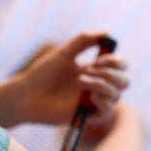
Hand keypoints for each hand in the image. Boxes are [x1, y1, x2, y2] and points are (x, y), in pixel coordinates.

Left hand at [15, 32, 129, 126]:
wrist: (27, 95)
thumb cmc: (42, 74)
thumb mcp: (64, 53)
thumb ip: (84, 41)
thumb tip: (107, 34)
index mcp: (94, 70)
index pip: (119, 65)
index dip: (116, 61)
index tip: (99, 59)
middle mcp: (97, 86)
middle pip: (124, 81)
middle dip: (110, 73)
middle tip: (88, 70)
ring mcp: (93, 102)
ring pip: (116, 95)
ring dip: (102, 85)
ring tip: (80, 81)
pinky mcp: (87, 116)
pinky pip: (107, 112)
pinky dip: (104, 102)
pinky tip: (90, 96)